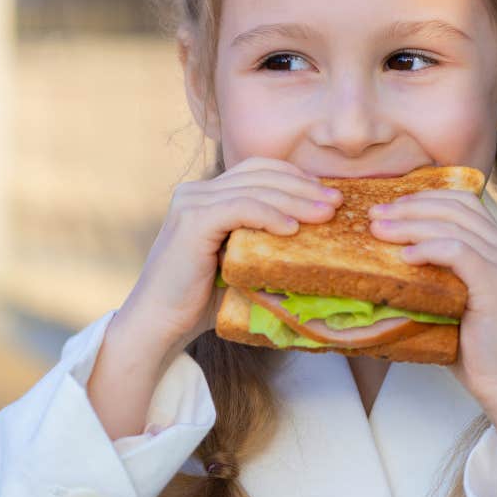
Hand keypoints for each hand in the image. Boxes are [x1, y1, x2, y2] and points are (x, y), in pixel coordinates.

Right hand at [117, 156, 342, 355]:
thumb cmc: (202, 303)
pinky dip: (270, 216)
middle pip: (261, 174)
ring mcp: (192, 203)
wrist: (158, 326)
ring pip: (255, 189)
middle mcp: (197, 192)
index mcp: (207, 196)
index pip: (258, 170)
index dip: (295, 177)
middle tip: (338, 202)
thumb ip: (264, 245)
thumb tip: (317, 242)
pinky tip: (294, 229)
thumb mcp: (240, 264)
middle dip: (304, 187)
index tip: (327, 194)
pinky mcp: (192, 222)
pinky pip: (240, 208)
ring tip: (326, 215)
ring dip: (296, 200)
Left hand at [368, 189, 496, 466]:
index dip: (424, 198)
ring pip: (453, 225)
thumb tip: (389, 254)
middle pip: (456, 206)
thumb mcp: (457, 299)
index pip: (463, 201)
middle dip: (409, 206)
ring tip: (377, 231)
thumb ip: (439, 272)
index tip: (388, 207)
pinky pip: (458, 252)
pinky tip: (404, 257)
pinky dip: (427, 249)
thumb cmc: (478, 349)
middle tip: (373, 215)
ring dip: (409, 224)